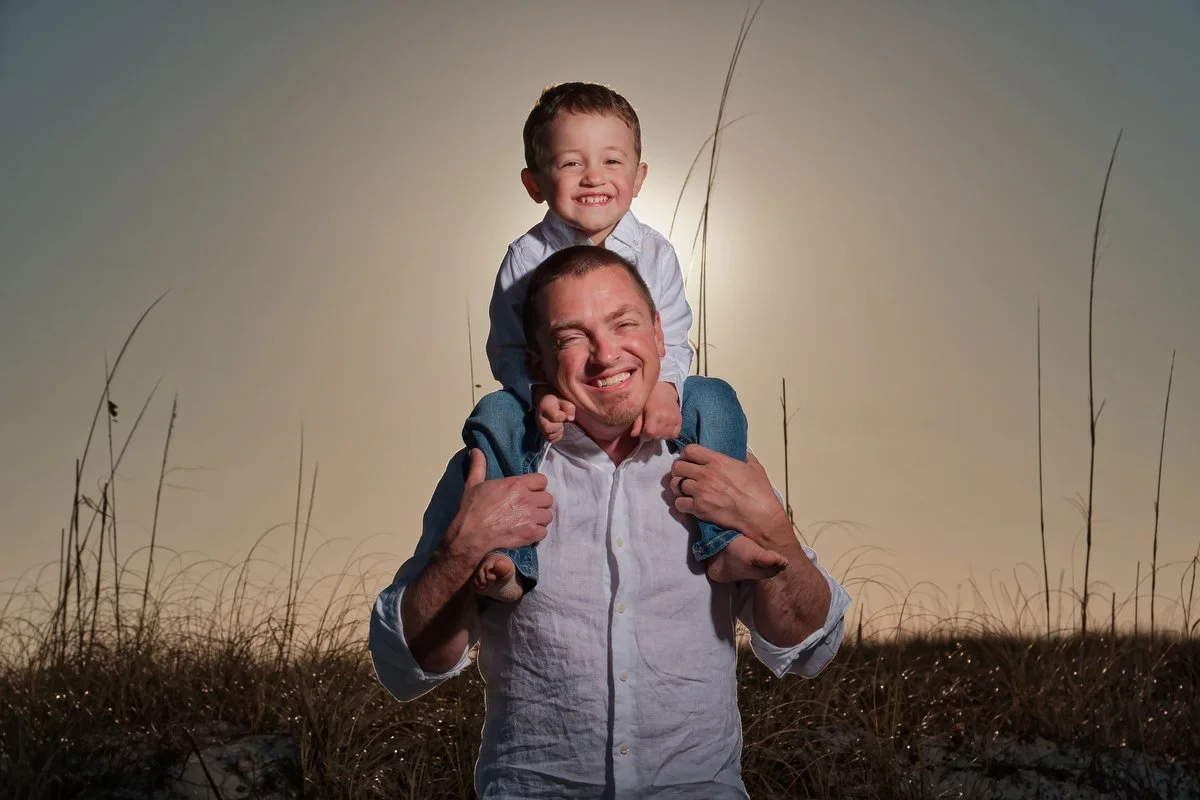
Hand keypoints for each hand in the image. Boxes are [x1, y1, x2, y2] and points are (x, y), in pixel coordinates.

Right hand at [447, 449, 552, 562]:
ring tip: (529, 520)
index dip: (537, 486)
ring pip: (548, 515)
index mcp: (516, 484)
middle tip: (529, 507)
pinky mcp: (530, 534)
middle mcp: (527, 499)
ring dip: (540, 518)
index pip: (542, 480)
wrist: (470, 535)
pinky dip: (537, 533)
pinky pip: (544, 532)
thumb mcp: (473, 484)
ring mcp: (531, 517)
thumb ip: (479, 466)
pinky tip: (528, 532)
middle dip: (540, 503)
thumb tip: (476, 450)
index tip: (530, 491)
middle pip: (548, 498)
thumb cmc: (472, 509)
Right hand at [535, 388, 574, 442]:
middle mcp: (539, 418)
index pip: (554, 416)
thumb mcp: (564, 400)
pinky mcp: (543, 432)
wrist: (548, 402)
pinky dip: (557, 436)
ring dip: (558, 431)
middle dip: (558, 426)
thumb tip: (570, 418)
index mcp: (545, 406)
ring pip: (549, 435)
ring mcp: (540, 426)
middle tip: (562, 421)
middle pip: (547, 428)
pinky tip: (559, 429)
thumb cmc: (558, 401)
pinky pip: (550, 439)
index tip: (563, 412)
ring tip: (560, 424)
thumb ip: (569, 407)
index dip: (563, 416)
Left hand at [632, 381, 680, 438]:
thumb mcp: (640, 409)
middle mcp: (666, 417)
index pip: (650, 432)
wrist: (664, 391)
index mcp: (655, 413)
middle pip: (657, 436)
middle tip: (648, 429)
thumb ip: (637, 423)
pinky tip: (663, 429)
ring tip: (655, 428)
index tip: (642, 432)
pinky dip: (668, 434)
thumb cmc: (649, 399)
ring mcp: (674, 419)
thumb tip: (633, 434)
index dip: (644, 435)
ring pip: (666, 436)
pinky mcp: (679, 420)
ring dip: (659, 435)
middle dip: (651, 435)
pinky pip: (674, 434)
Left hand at [670, 445, 790, 547]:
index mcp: (718, 461)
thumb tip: (740, 452)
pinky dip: (681, 504)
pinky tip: (689, 504)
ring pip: (675, 484)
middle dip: (680, 470)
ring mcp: (700, 492)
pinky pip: (679, 503)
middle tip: (685, 475)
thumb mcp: (754, 467)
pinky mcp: (699, 509)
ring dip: (678, 487)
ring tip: (685, 490)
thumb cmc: (760, 492)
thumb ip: (744, 456)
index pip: (689, 450)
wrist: (760, 517)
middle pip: (678, 466)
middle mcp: (705, 474)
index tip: (690, 459)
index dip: (687, 454)